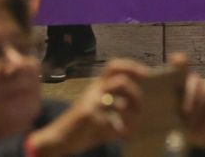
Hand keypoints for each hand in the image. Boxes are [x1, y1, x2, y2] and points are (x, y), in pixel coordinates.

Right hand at [31, 60, 147, 156]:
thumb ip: (116, 105)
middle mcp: (94, 90)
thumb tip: (140, 108)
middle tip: (140, 108)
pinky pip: (111, 123)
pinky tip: (120, 135)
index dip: (132, 66)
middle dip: (136, 95)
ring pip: (119, 103)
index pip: (114, 65)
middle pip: (121, 82)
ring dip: (130, 115)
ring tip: (131, 125)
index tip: (147, 74)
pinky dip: (119, 130)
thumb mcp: (99, 110)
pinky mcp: (87, 117)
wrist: (58, 138)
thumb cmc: (82, 124)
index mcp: (97, 85)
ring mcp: (90, 103)